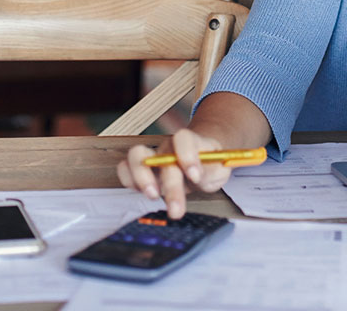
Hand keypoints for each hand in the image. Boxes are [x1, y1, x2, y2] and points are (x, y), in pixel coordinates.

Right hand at [117, 129, 234, 218]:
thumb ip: (213, 170)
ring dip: (141, 178)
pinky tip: (144, 193)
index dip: (187, 155)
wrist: (202, 164)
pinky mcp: (141, 169)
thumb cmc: (210, 166)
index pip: (183, 138)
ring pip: (136, 155)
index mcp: (191, 142)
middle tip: (176, 208)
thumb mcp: (221, 169)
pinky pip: (125, 168)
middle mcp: (169, 147)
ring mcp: (153, 156)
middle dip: (169, 184)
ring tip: (153, 196)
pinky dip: (129, 181)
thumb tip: (197, 176)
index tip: (195, 176)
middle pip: (161, 156)